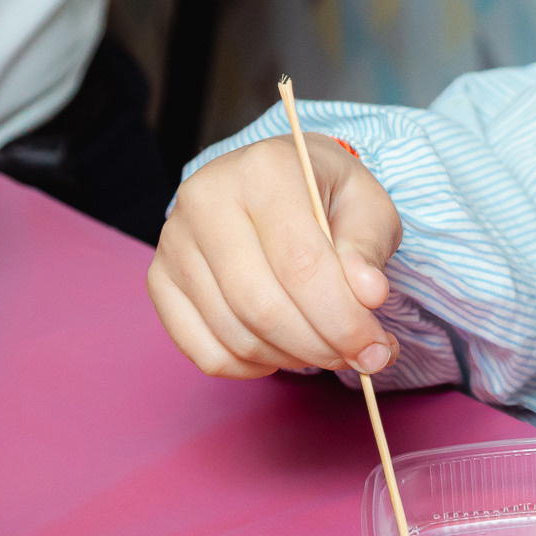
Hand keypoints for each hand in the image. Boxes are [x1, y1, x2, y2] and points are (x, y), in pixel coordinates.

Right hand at [145, 134, 402, 378]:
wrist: (276, 181)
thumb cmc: (326, 194)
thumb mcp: (368, 206)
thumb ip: (369, 248)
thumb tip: (369, 294)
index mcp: (265, 169)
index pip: (302, 264)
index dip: (343, 319)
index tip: (376, 349)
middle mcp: (207, 199)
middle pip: (262, 305)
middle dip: (320, 346)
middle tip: (360, 357)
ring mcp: (174, 241)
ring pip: (234, 332)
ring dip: (291, 358)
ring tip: (328, 349)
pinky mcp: (159, 278)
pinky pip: (202, 349)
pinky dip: (249, 366)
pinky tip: (283, 350)